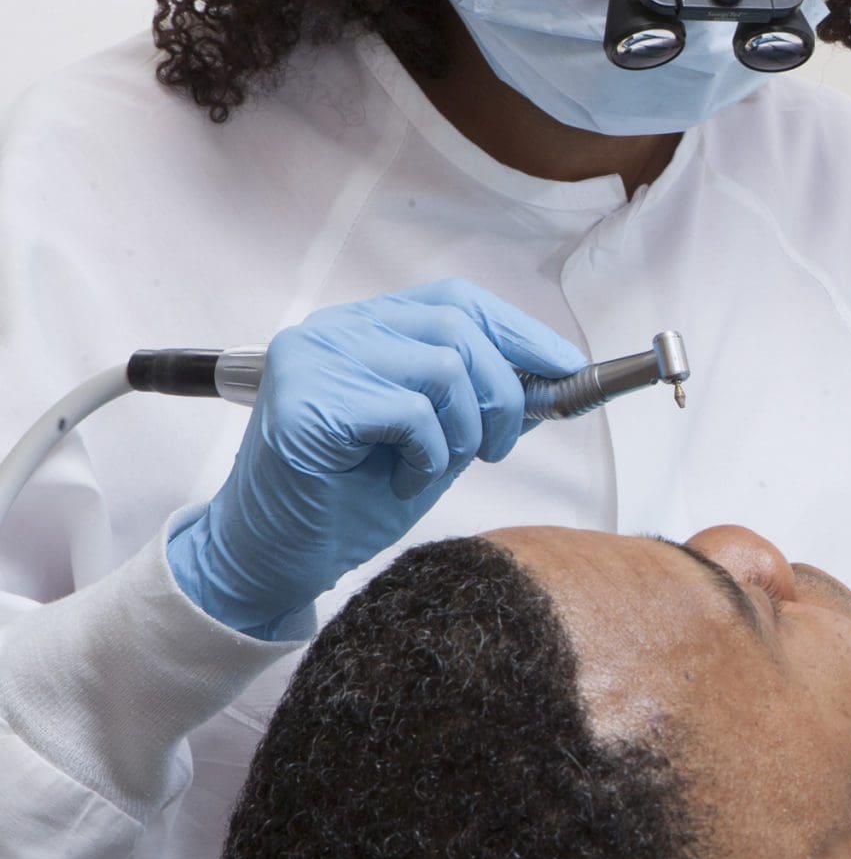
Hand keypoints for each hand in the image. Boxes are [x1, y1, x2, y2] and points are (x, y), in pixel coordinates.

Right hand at [167, 280, 585, 636]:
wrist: (276, 556)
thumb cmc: (349, 500)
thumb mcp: (437, 441)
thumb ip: (479, 402)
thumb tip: (550, 378)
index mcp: (364, 329)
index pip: (457, 302)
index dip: (520, 333)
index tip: (566, 369)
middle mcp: (334, 331)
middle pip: (458, 328)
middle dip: (503, 394)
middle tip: (498, 449)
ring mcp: (315, 360)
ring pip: (443, 368)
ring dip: (461, 432)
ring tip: (431, 469)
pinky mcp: (308, 401)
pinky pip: (411, 414)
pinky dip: (427, 457)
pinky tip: (400, 481)